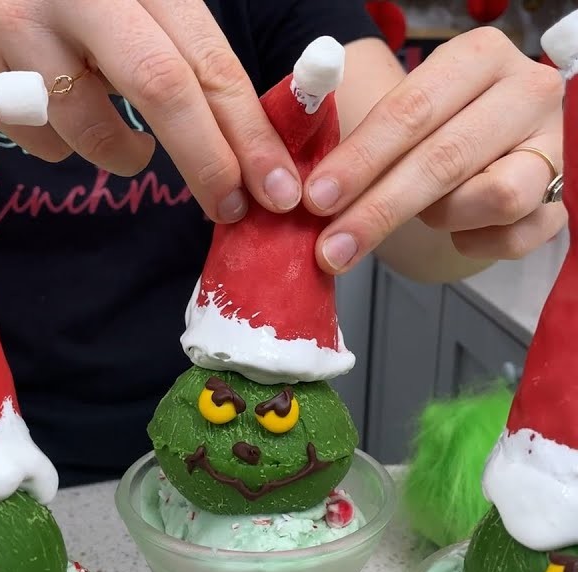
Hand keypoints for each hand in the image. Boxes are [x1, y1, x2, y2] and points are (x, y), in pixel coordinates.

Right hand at [0, 0, 304, 222]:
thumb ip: (178, 39)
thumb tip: (245, 133)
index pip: (203, 56)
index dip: (246, 129)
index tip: (276, 185)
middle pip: (159, 88)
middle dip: (205, 161)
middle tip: (229, 206)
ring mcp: (14, 28)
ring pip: (87, 128)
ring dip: (124, 154)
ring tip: (134, 146)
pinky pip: (36, 137)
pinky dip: (62, 142)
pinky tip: (59, 107)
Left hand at [306, 28, 565, 272]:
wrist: (472, 149)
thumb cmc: (419, 128)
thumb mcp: (384, 110)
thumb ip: (344, 127)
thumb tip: (290, 177)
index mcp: (479, 56)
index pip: (412, 110)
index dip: (359, 158)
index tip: (315, 199)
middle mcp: (526, 93)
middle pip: (446, 158)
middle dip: (379, 208)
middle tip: (331, 246)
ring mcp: (553, 145)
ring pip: (496, 196)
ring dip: (440, 216)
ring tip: (418, 214)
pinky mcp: (561, 197)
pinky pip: (516, 236)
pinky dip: (474, 242)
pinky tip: (454, 232)